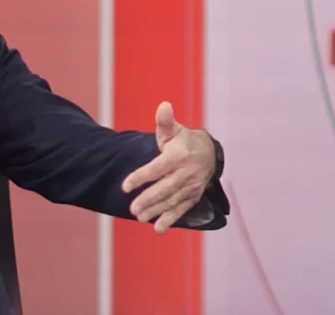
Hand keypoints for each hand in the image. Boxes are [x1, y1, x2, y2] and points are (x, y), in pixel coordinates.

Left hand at [121, 101, 216, 232]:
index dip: (140, 177)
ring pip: (172, 200)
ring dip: (156, 211)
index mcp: (178, 155)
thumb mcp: (173, 130)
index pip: (157, 168)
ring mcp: (191, 185)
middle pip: (165, 188)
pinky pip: (182, 208)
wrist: (209, 152)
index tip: (124, 186)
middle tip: (132, 209)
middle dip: (149, 199)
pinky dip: (171, 218)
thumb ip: (164, 121)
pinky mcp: (194, 196)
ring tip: (140, 218)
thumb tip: (163, 105)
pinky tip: (158, 228)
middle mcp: (187, 172)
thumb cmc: (183, 140)